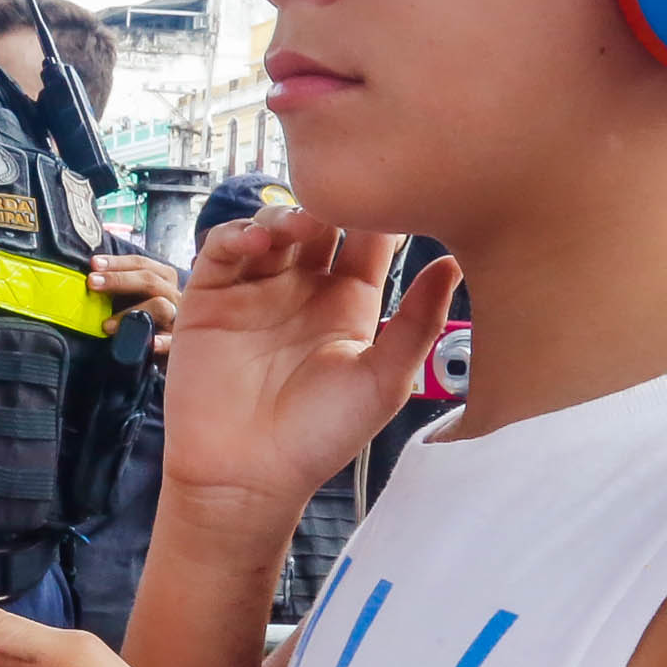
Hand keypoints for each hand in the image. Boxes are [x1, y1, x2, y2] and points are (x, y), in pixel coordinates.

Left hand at [88, 251, 182, 360]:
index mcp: (162, 280)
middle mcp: (172, 296)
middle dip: (118, 280)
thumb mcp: (129, 299)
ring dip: (131, 312)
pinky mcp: (176, 344)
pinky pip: (172, 342)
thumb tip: (89, 278)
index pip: (141, 264)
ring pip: (161, 307)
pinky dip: (162, 342)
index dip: (117, 263)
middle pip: (150, 281)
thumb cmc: (139, 320)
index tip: (94, 264)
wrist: (159, 351)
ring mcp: (177, 320)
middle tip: (92, 283)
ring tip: (106, 325)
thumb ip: (115, 289)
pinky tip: (150, 344)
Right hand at [151, 208, 458, 522]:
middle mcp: (303, 289)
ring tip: (302, 224)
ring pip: (272, 224)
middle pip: (320, 220)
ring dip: (286, 212)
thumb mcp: (383, 380)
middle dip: (332, 200)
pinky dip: (238, 232)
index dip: (382, 212)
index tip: (397, 191)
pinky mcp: (211, 296)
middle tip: (346, 193)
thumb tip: (455, 263)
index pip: (369, 240)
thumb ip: (418, 323)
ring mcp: (255, 290)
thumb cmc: (319, 437)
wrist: (246, 475)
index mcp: (349, 304)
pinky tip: (260, 240)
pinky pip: (222, 248)